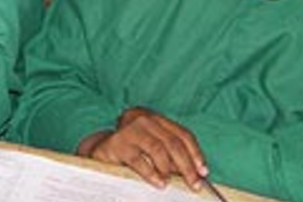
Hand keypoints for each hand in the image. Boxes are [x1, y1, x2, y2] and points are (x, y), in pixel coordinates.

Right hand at [81, 108, 206, 189]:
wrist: (99, 152)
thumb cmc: (131, 153)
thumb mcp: (153, 149)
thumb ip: (170, 154)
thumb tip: (195, 172)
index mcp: (156, 119)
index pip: (182, 134)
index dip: (195, 153)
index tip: (203, 171)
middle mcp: (144, 119)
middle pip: (173, 142)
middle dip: (187, 165)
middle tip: (194, 183)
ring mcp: (129, 129)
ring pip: (158, 148)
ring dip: (169, 169)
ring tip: (172, 183)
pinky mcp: (117, 143)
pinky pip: (139, 159)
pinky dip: (152, 173)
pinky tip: (159, 182)